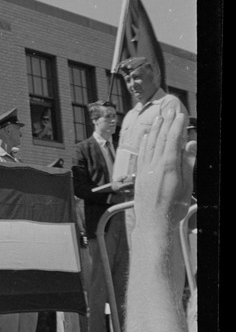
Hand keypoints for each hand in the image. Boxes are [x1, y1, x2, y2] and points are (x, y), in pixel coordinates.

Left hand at [135, 109, 196, 227]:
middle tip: (170, 109)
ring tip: (160, 117)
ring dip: (156, 129)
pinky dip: (145, 142)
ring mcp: (146, 169)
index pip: (173, 140)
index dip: (176, 126)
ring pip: (151, 144)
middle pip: (161, 139)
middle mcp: (154, 165)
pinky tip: (148, 135)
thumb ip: (188, 163)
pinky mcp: (140, 175)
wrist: (154, 222)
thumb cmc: (174, 208)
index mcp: (168, 167)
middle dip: (166, 122)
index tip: (180, 115)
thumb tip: (190, 144)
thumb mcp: (187, 186)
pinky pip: (142, 154)